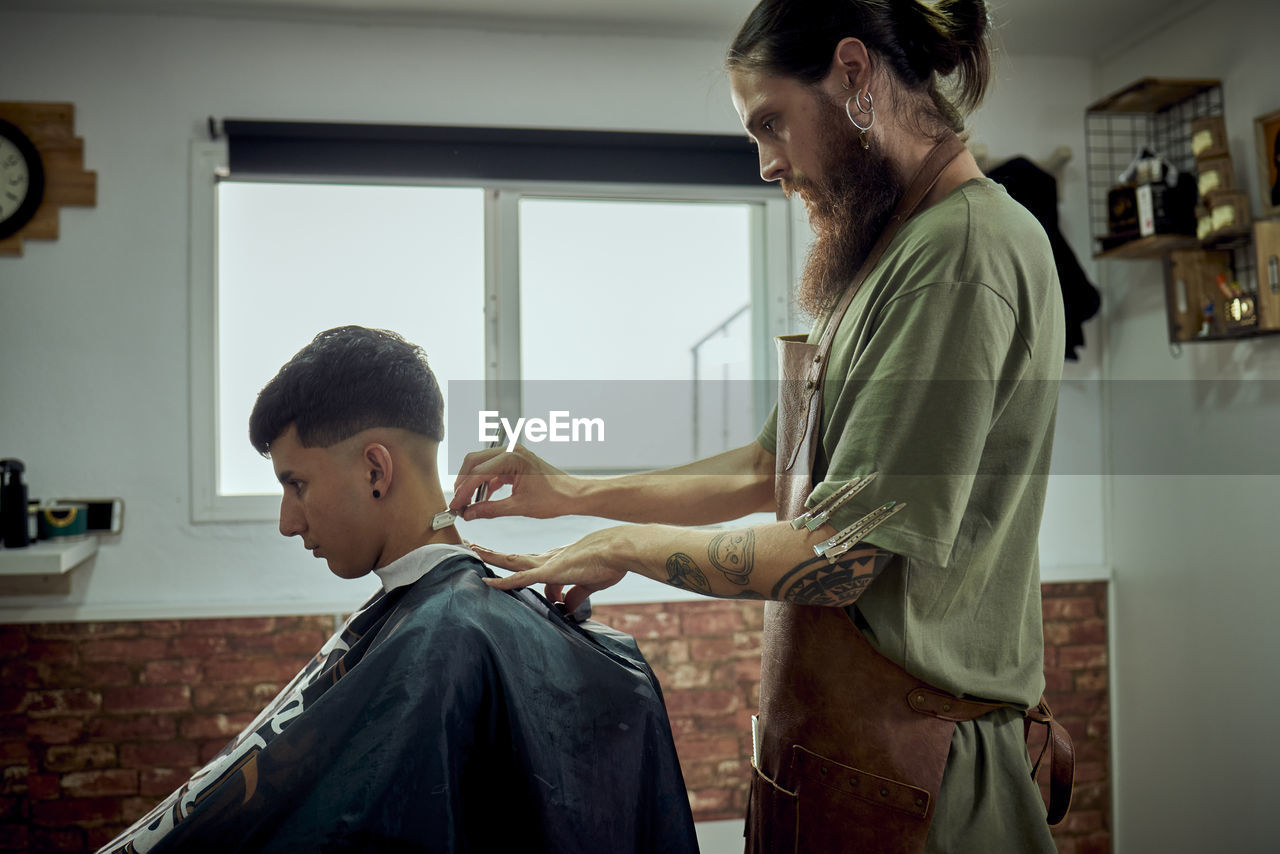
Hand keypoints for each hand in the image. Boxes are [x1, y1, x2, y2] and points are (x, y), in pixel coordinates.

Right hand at [450, 444, 581, 520]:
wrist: (573, 495)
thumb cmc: (554, 498)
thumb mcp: (519, 507)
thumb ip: (491, 510)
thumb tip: (469, 514)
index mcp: (513, 457)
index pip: (478, 472)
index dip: (464, 491)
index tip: (456, 506)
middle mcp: (511, 451)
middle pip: (474, 462)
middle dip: (463, 483)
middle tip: (458, 504)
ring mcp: (512, 455)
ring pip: (480, 465)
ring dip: (472, 483)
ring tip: (467, 504)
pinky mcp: (514, 463)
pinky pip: (491, 470)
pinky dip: (483, 483)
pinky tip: (481, 499)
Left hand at [474, 531, 627, 613]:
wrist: (617, 549)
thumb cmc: (609, 562)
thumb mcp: (590, 584)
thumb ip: (576, 594)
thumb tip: (566, 607)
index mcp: (558, 561)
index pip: (534, 571)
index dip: (526, 580)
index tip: (515, 588)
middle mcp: (548, 559)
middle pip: (515, 557)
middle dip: (496, 555)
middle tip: (476, 548)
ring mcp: (547, 563)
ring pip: (512, 560)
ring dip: (491, 556)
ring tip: (473, 550)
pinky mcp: (549, 570)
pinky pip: (520, 577)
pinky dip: (504, 582)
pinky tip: (488, 582)